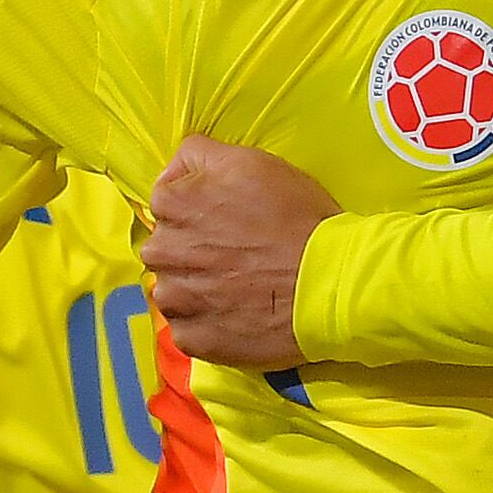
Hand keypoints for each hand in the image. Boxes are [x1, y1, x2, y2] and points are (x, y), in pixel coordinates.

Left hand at [141, 135, 339, 370]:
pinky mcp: (192, 337)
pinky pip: (189, 327)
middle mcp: (163, 252)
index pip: (166, 201)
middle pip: (166, 247)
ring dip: (198, 288)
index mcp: (172, 204)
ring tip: (240, 287)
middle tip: (237, 255)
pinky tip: (239, 312)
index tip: (229, 218)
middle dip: (193, 249)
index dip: (200, 207)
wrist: (330, 282)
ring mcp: (176, 299)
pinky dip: (209, 323)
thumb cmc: (296, 218)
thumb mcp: (252, 162)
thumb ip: (201, 155)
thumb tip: (178, 168)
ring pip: (175, 289)